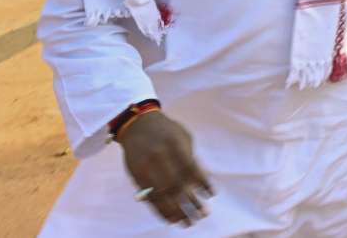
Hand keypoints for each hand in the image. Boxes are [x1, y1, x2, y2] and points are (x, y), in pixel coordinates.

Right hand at [118, 111, 213, 226]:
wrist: (138, 125)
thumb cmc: (167, 132)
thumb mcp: (183, 137)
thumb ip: (190, 158)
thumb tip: (201, 183)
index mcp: (174, 144)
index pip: (189, 168)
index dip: (201, 183)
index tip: (211, 195)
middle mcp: (158, 156)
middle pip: (175, 185)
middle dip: (190, 202)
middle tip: (202, 215)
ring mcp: (145, 167)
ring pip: (161, 195)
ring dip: (176, 211)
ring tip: (188, 222)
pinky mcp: (136, 176)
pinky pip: (149, 197)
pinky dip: (160, 209)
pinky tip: (171, 218)